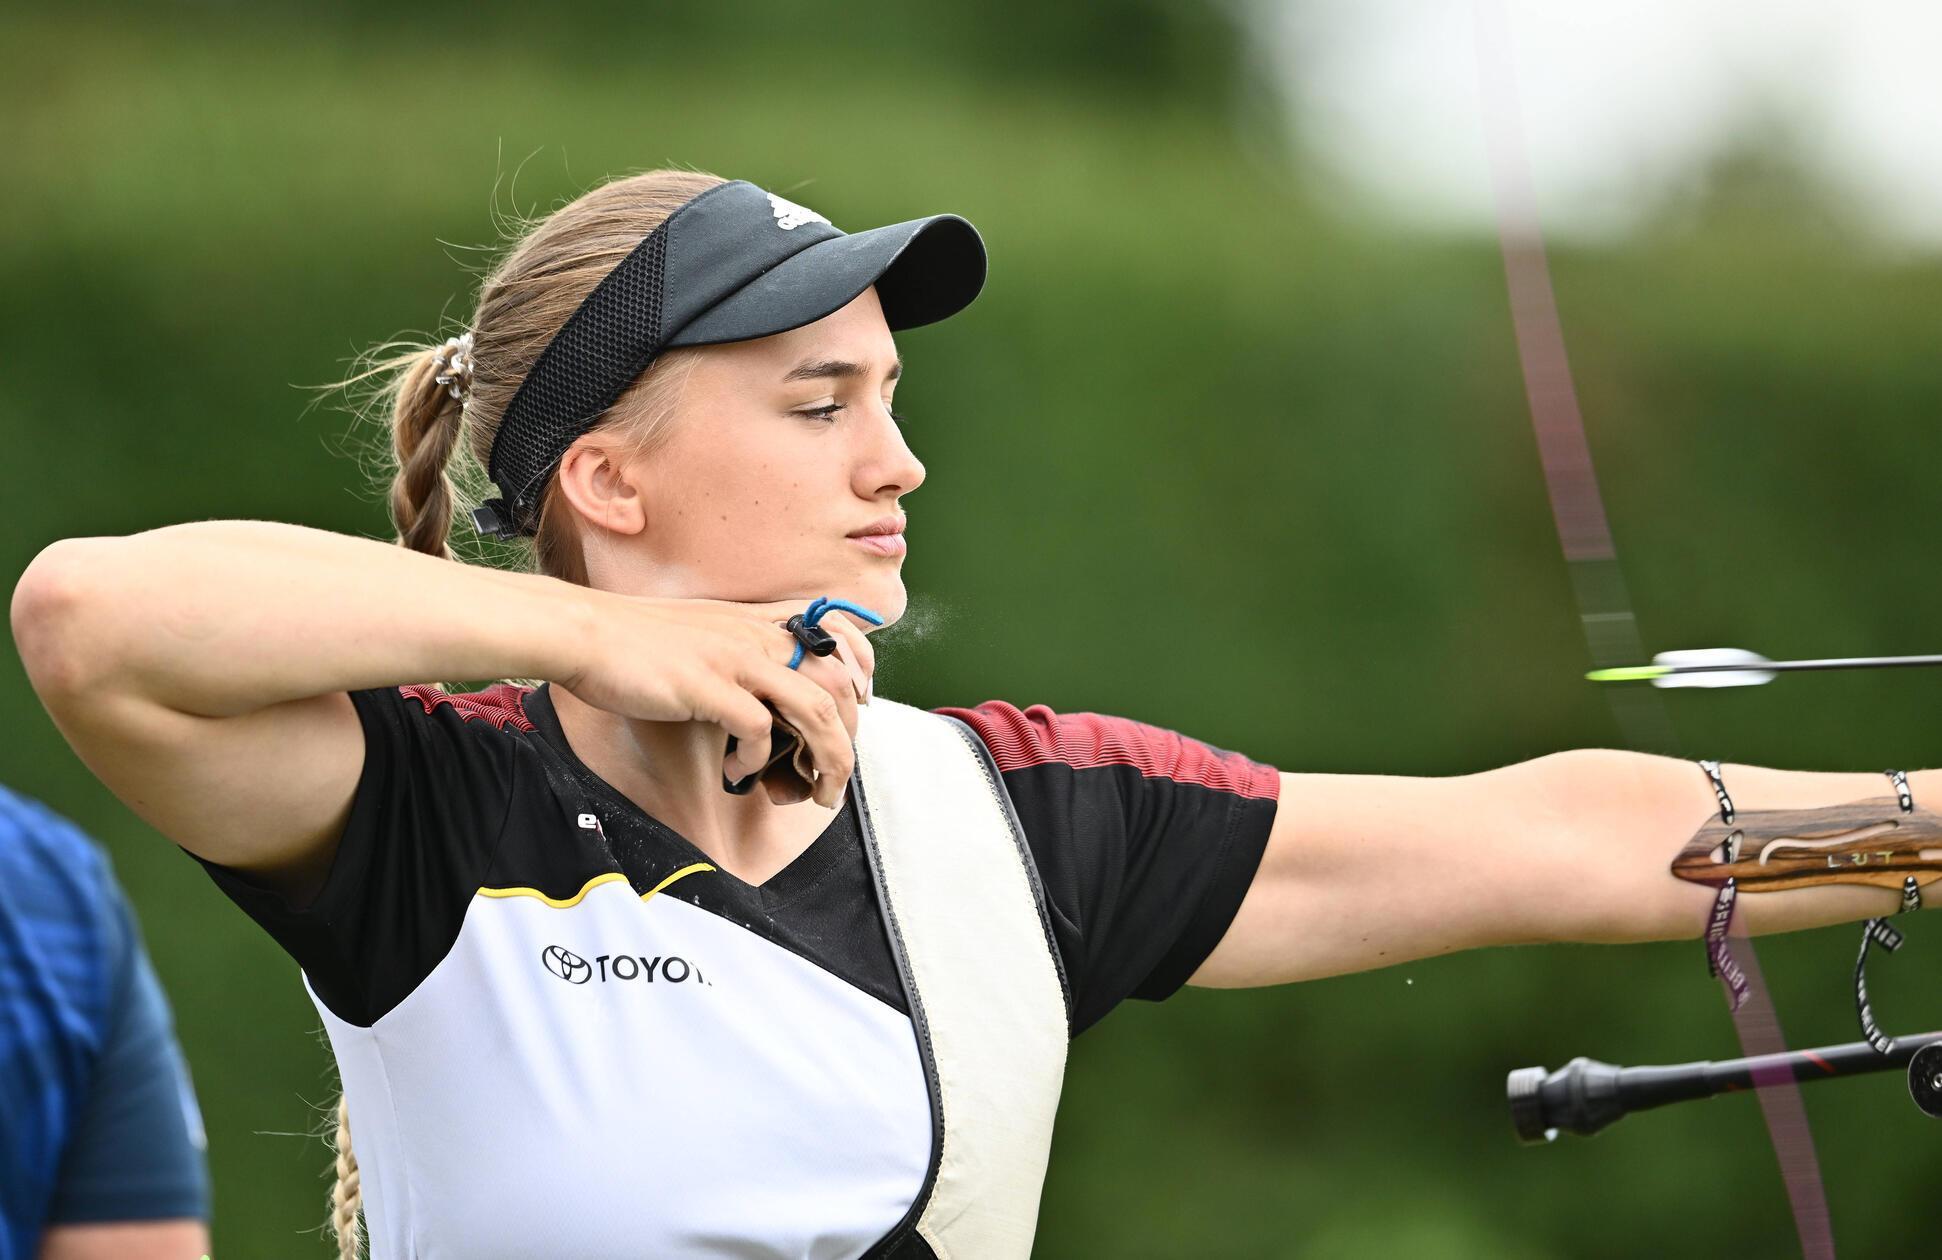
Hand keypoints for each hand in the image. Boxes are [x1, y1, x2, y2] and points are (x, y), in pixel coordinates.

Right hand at [558, 591, 878, 807]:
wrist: (585, 632)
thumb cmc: (636, 641)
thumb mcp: (704, 630)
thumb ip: (741, 648)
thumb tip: (767, 689)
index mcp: (759, 621)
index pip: (838, 638)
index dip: (861, 676)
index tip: (860, 711)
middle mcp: (757, 636)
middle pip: (836, 685)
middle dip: (848, 741)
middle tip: (836, 780)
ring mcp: (735, 659)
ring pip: (813, 710)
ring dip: (826, 760)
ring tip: (816, 793)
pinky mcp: (708, 686)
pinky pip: (758, 729)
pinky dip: (758, 760)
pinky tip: (740, 774)